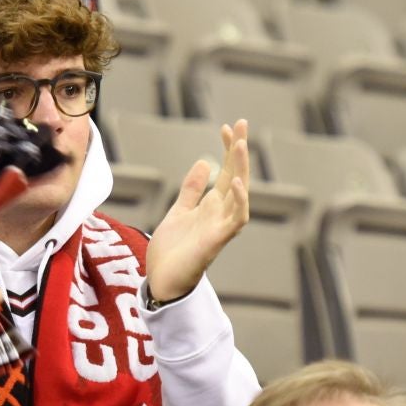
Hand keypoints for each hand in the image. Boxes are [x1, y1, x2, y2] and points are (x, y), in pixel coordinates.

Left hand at [146, 119, 250, 304]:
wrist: (162, 281)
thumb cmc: (172, 251)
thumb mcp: (179, 211)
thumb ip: (192, 190)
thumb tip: (205, 163)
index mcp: (212, 205)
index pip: (226, 171)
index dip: (228, 149)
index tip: (227, 127)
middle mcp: (221, 213)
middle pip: (236, 176)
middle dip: (239, 151)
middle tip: (242, 123)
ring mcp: (221, 226)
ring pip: (239, 193)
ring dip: (241, 169)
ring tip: (241, 144)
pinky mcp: (216, 241)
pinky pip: (235, 220)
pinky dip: (239, 201)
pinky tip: (235, 182)